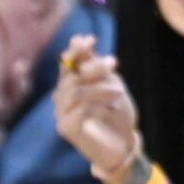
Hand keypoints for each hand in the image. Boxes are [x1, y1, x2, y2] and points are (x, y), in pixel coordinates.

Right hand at [53, 35, 142, 183]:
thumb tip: (78, 37)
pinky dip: (100, 106)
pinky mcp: (66, 129)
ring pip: (76, 91)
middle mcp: (61, 98)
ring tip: (120, 92)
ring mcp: (61, 114)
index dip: (76, 50)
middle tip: (114, 63)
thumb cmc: (117, 115)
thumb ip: (96, 66)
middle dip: (93, 67)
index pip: (67, 63)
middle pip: (71, 76)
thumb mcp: (110, 84)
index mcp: (71, 84)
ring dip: (100, 88)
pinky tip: (113, 109)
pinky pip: (81, 110)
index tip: (91, 40)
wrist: (122, 146)